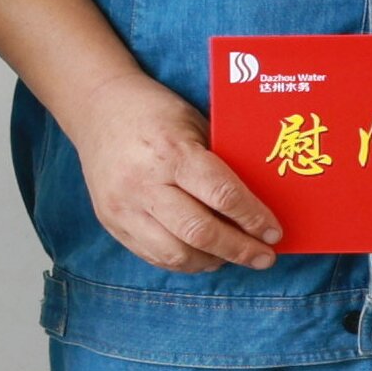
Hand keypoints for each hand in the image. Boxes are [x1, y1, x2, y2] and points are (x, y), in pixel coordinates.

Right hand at [65, 66, 283, 273]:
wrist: (97, 108)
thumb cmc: (155, 112)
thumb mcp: (195, 125)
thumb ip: (220, 163)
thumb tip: (257, 205)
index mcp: (171, 152)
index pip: (222, 196)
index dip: (254, 219)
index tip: (274, 232)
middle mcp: (144, 184)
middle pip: (200, 232)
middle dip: (239, 250)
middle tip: (264, 257)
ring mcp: (123, 206)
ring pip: (175, 254)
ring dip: (212, 261)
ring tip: (231, 256)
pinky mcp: (110, 221)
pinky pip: (153, 256)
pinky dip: (184, 261)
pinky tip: (202, 255)